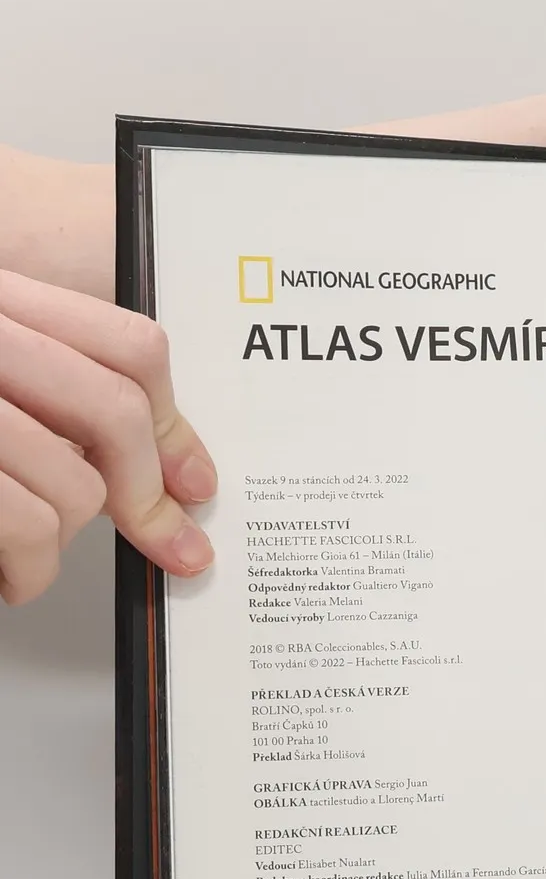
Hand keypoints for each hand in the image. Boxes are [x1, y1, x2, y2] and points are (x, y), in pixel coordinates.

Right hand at [0, 270, 214, 604]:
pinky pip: (26, 526)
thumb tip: (161, 465)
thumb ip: (57, 393)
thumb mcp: (1, 376)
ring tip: (31, 554)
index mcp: (2, 302)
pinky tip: (12, 576)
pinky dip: (28, 571)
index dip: (174, 424)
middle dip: (144, 495)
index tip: (195, 481)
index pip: (128, 344)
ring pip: (76, 484)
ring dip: (61, 542)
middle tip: (162, 538)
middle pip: (116, 413)